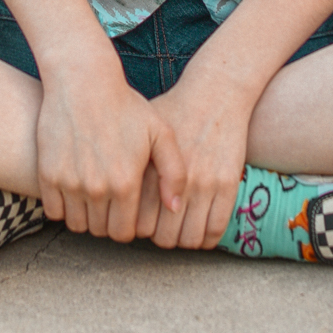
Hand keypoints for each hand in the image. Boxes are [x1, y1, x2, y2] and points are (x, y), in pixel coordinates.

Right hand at [35, 45, 186, 241]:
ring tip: (92, 195)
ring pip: (77, 224)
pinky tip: (73, 188)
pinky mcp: (48, 174)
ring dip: (85, 215)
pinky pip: (54, 211)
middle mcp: (97, 188)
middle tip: (109, 200)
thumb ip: (174, 173)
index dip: (127, 224)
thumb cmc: (125, 105)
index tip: (126, 209)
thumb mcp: (161, 132)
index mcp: (126, 183)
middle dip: (107, 220)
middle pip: (100, 230)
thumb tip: (175, 209)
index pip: (124, 233)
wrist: (82, 80)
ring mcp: (70, 182)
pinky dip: (62, 206)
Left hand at [138, 66, 255, 250]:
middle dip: (159, 237)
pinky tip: (199, 227)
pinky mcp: (227, 184)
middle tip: (159, 227)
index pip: (137, 224)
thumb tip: (105, 193)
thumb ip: (125, 162)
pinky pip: (215, 230)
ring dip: (182, 240)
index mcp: (149, 169)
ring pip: (189, 239)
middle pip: (162, 237)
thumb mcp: (142, 132)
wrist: (215, 93)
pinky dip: (206, 238)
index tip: (139, 221)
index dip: (137, 228)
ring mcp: (204, 183)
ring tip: (178, 228)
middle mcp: (175, 179)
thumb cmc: (174, 110)